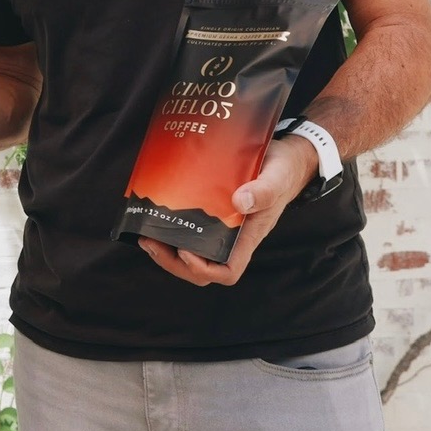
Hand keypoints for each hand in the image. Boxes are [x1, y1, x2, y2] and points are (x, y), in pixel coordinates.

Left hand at [138, 133, 317, 285]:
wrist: (285, 159)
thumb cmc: (283, 172)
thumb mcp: (277, 178)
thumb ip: (264, 191)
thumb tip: (240, 202)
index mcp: (248, 237)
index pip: (227, 271)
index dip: (204, 270)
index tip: (185, 251)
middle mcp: (232, 238)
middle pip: (202, 268)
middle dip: (173, 263)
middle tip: (150, 241)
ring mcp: (221, 228)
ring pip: (192, 253)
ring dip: (167, 250)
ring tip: (146, 234)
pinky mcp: (212, 213)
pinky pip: (190, 230)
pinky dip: (172, 229)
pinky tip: (157, 215)